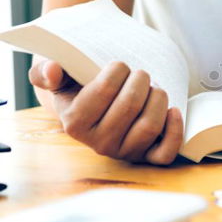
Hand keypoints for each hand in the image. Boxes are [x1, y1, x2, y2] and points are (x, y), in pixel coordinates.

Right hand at [29, 60, 182, 164]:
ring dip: (158, 98)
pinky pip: (166, 152)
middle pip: (130, 105)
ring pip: (150, 125)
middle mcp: (100, 143)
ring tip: (153, 88)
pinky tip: (173, 110)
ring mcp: (125, 152)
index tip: (119, 65)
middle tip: (140, 74)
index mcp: (75, 124)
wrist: (97, 108)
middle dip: (140, 80)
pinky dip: (174, 130)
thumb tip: (52, 70)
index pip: (104, 90)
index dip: (118, 70)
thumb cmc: (79, 88)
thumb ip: (46, 72)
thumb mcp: (58, 77)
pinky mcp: (147, 157)